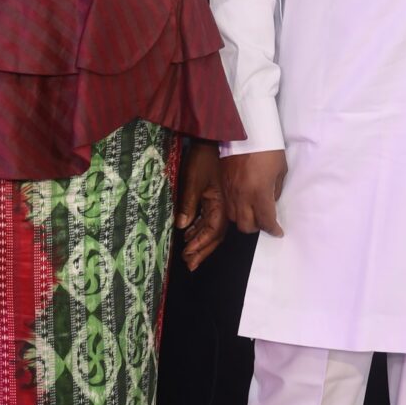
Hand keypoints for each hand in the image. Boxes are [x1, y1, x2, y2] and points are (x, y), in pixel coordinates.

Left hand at [175, 141, 226, 270]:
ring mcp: (219, 202)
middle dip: (202, 250)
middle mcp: (222, 206)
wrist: (213, 140)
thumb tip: (182, 226)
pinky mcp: (214, 196)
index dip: (200, 245)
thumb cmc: (203, 158)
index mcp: (220, 204)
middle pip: (215, 235)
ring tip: (188, 253)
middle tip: (190, 264)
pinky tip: (190, 233)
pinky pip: (209, 218)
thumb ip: (189, 204)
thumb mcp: (193, 180)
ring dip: (200, 241)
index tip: (188, 257)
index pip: (212, 231)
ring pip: (212, 228)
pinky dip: (200, 228)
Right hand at [221, 149, 287, 237]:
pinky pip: (227, 205)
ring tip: (252, 211)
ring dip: (244, 218)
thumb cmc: (267, 148)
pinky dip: (235, 209)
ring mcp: (230, 191)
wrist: (244, 130)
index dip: (273, 230)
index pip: (265, 222)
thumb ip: (275, 190)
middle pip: (246, 226)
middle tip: (264, 220)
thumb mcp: (279, 170)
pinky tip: (242, 202)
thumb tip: (271, 201)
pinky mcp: (222, 184)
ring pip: (234, 218)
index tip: (278, 231)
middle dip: (257, 226)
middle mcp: (242, 196)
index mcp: (259, 193)